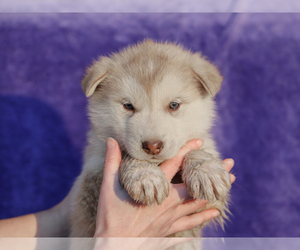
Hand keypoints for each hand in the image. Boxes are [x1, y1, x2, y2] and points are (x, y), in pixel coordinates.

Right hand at [94, 138, 234, 236]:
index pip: (174, 164)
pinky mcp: (170, 230)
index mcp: (156, 188)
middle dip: (213, 173)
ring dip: (216, 191)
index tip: (200, 141)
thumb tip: (111, 140)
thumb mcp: (109, 187)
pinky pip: (192, 223)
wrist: (115, 247)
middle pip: (196, 184)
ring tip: (231, 183)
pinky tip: (215, 213)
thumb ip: (112, 162)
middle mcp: (169, 202)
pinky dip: (204, 217)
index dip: (186, 150)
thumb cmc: (110, 217)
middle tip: (230, 164)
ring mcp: (171, 217)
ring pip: (199, 203)